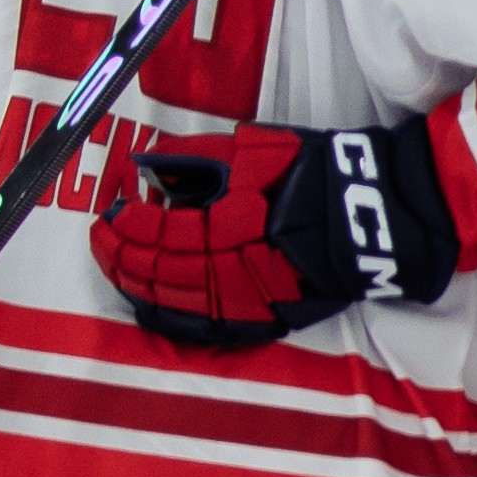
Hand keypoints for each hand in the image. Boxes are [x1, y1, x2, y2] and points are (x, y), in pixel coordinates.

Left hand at [91, 118, 461, 348]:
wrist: (375, 216)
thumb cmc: (315, 173)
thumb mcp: (253, 149)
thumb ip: (194, 157)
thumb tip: (146, 166)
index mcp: (226, 224)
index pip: (155, 230)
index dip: (125, 221)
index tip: (111, 208)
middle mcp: (229, 269)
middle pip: (155, 269)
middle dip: (119, 254)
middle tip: (102, 238)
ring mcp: (245, 300)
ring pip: (170, 301)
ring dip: (135, 284)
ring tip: (117, 267)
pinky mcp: (262, 318)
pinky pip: (200, 328)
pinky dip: (166, 318)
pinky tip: (146, 304)